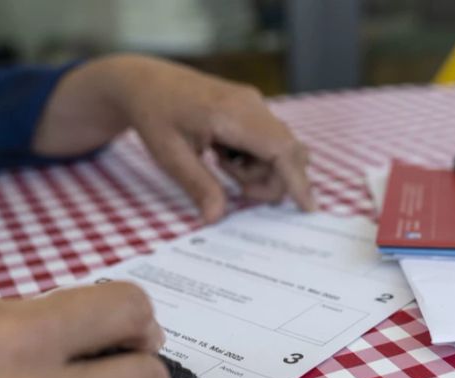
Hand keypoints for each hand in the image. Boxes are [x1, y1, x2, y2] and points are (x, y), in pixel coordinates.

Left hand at [33, 54, 313, 221]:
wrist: (146, 82)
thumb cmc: (155, 115)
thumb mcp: (169, 156)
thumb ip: (197, 186)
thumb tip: (216, 219)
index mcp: (231, 113)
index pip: (280, 149)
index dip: (297, 180)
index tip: (308, 208)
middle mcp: (251, 104)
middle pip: (287, 153)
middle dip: (267, 181)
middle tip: (232, 187)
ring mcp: (254, 104)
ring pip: (279, 150)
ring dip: (257, 170)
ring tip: (220, 164)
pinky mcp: (252, 109)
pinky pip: (268, 141)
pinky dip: (253, 158)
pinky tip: (224, 154)